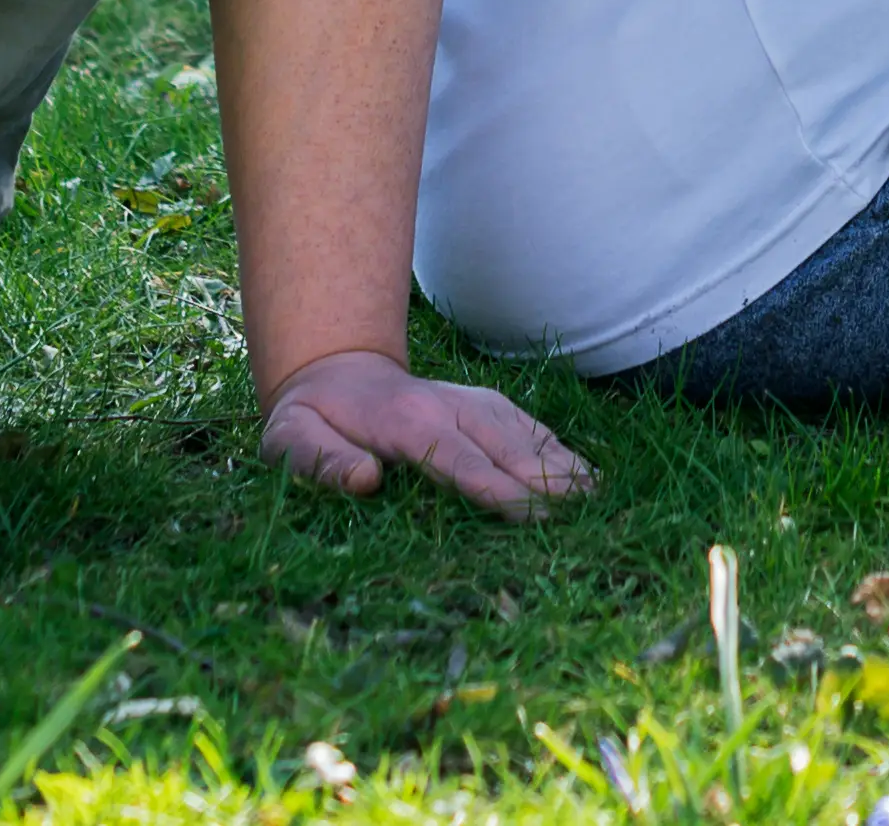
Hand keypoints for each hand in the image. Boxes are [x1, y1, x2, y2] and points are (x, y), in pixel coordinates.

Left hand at [259, 348, 594, 519]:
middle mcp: (446, 405)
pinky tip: (586, 475)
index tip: (528, 511)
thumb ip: (320, 460)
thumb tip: (365, 479)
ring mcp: (468, 401)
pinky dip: (557, 449)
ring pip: (522, 432)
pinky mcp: (482, 405)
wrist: (332, 370)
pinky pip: (525, 425)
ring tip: (599, 499)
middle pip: (502, 445)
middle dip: (542, 479)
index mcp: (403, 420)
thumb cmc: (309, 418)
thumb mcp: (289, 440)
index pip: (456, 457)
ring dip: (559, 464)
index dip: (491, 485)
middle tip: (585, 517)